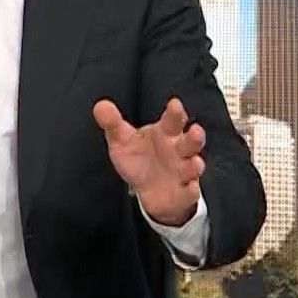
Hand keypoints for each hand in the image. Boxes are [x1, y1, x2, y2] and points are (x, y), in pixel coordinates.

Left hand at [93, 97, 204, 226]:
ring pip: (194, 166)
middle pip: (190, 142)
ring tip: (195, 162)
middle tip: (195, 130)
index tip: (174, 104)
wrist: (148, 191)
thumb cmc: (140, 158)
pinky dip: (191, 191)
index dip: (175, 112)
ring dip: (196, 164)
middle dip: (195, 137)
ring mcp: (183, 172)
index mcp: (165, 133)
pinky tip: (191, 188)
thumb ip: (113, 123)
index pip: (173, 120)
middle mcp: (178, 151)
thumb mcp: (123, 141)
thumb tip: (100, 106)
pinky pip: (190, 192)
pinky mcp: (183, 193)